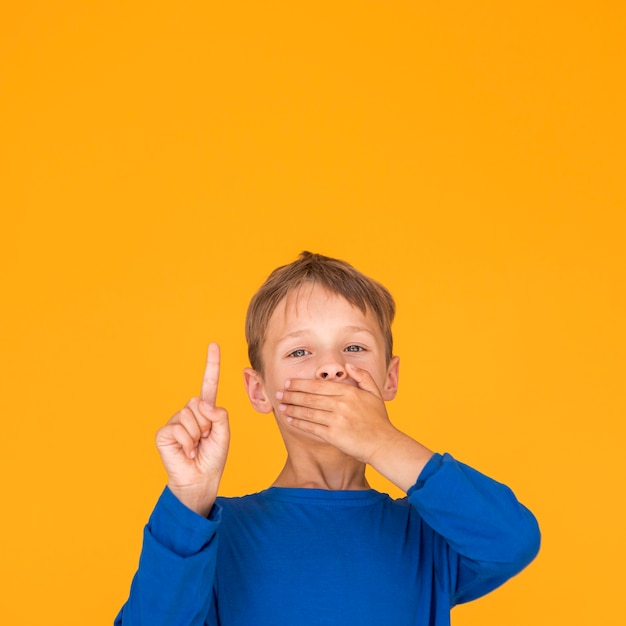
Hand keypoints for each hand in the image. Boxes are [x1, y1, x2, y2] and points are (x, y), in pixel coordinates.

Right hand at [155, 343, 229, 514]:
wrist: (200, 479)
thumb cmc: (212, 457)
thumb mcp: (224, 433)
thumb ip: (219, 414)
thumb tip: (201, 403)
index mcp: (205, 410)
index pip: (208, 384)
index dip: (212, 364)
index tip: (213, 344)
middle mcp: (189, 412)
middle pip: (200, 403)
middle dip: (207, 424)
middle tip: (205, 440)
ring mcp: (175, 421)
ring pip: (190, 414)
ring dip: (198, 434)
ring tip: (195, 447)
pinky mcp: (164, 433)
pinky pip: (179, 427)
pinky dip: (187, 442)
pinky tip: (186, 452)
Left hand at [276, 363, 397, 464]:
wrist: (384, 444)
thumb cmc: (379, 420)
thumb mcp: (375, 393)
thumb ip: (363, 377)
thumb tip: (348, 365)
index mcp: (349, 392)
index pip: (319, 385)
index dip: (301, 384)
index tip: (289, 382)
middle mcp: (341, 404)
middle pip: (310, 397)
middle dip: (291, 394)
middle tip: (279, 393)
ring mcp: (336, 420)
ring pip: (308, 411)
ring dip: (292, 408)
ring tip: (281, 406)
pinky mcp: (333, 435)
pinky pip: (311, 427)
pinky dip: (299, 422)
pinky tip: (290, 420)